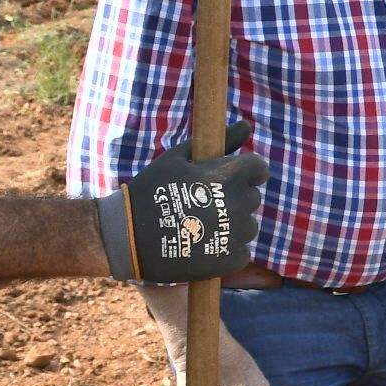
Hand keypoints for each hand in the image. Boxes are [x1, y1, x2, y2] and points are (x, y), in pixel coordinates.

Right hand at [98, 123, 269, 282]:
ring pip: (248, 226)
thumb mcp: (178, 158)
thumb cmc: (150, 190)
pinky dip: (226, 251)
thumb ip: (219, 142)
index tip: (230, 180)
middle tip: (201, 205)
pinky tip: (201, 246)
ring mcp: (237, 234)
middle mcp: (239, 204)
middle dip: (233, 198)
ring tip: (197, 226)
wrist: (126, 235)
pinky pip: (242, 252)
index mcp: (229, 176)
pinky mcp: (232, 260)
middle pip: (252, 198)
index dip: (246, 173)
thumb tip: (247, 125)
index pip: (259, 169)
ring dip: (230, 225)